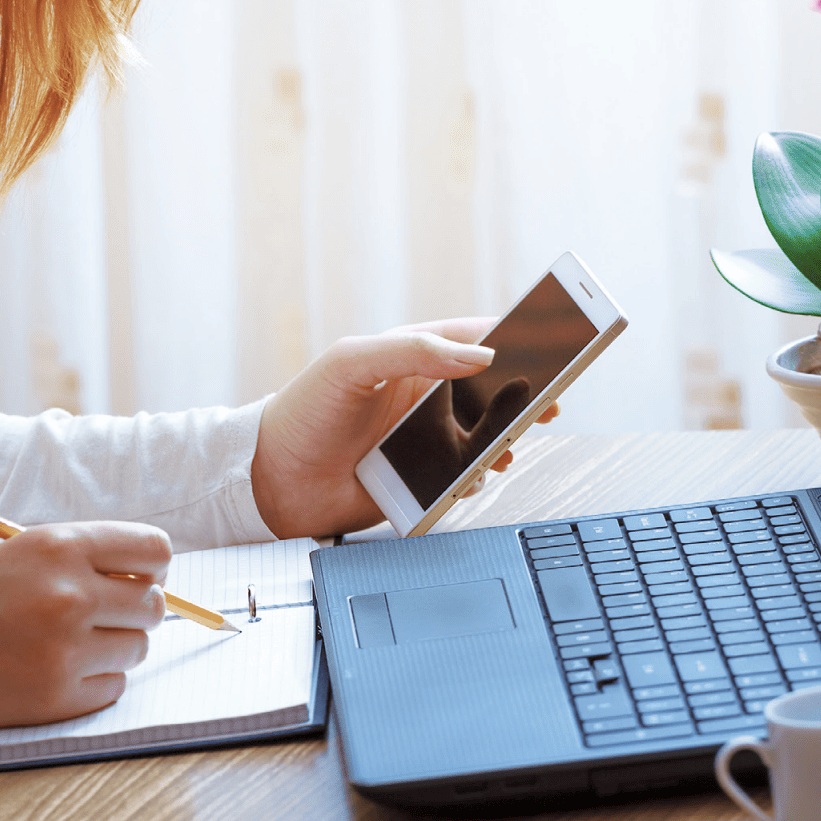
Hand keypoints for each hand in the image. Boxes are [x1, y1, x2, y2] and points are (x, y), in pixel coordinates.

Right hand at [0, 523, 170, 737]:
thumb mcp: (11, 555)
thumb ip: (76, 560)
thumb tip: (143, 578)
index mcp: (56, 547)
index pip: (153, 550)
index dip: (149, 565)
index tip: (136, 576)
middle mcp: (69, 596)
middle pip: (152, 604)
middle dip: (133, 609)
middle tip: (97, 614)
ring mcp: (66, 652)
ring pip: (136, 649)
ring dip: (112, 647)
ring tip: (61, 643)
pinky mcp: (58, 700)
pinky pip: (112, 687)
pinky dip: (92, 682)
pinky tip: (47, 671)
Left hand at [250, 319, 558, 538]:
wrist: (270, 481)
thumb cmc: (301, 413)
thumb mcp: (349, 364)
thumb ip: (411, 350)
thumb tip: (477, 355)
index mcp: (409, 357)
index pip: (473, 339)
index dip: (513, 339)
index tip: (550, 342)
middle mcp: (422, 397)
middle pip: (491, 391)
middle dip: (524, 396)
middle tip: (549, 403)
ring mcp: (423, 438)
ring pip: (485, 436)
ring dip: (505, 441)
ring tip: (510, 446)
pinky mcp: (420, 479)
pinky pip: (464, 477)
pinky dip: (476, 478)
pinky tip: (472, 478)